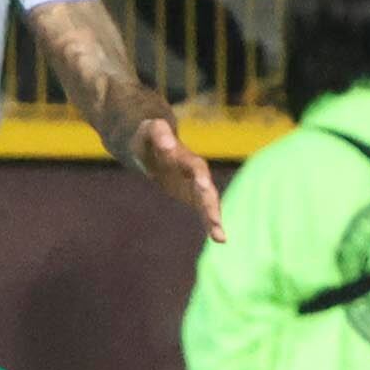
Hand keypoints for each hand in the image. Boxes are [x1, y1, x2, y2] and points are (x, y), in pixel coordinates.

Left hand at [128, 116, 223, 241]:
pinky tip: (220, 240)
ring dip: (215, 219)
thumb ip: (160, 134)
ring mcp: (197, 185)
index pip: (196, 168)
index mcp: (187, 157)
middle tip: (215, 222)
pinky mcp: (193, 196)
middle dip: (211, 205)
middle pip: (207, 190)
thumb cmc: (148, 136)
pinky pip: (204, 211)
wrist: (151, 144)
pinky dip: (211, 224)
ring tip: (221, 238)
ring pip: (209, 204)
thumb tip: (169, 146)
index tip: (203, 186)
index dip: (200, 177)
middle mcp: (197, 173)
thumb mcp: (150, 130)